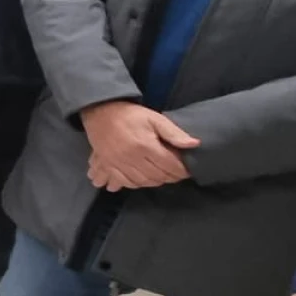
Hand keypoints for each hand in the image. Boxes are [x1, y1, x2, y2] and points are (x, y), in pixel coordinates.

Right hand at [80, 101, 198, 191]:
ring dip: (155, 182)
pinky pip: (124, 182)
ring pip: (141, 182)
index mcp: (145, 146)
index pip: (169, 166)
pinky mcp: (108, 165)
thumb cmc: (131, 115)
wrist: (100, 111)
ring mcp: (118, 163)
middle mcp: (131, 157)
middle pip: (157, 176)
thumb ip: (174, 133)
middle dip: (170, 177)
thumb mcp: (155, 118)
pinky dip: (135, 184)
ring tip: (161, 176)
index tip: (187, 171)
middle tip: (176, 174)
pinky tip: (141, 180)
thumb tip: (194, 144)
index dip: (182, 171)